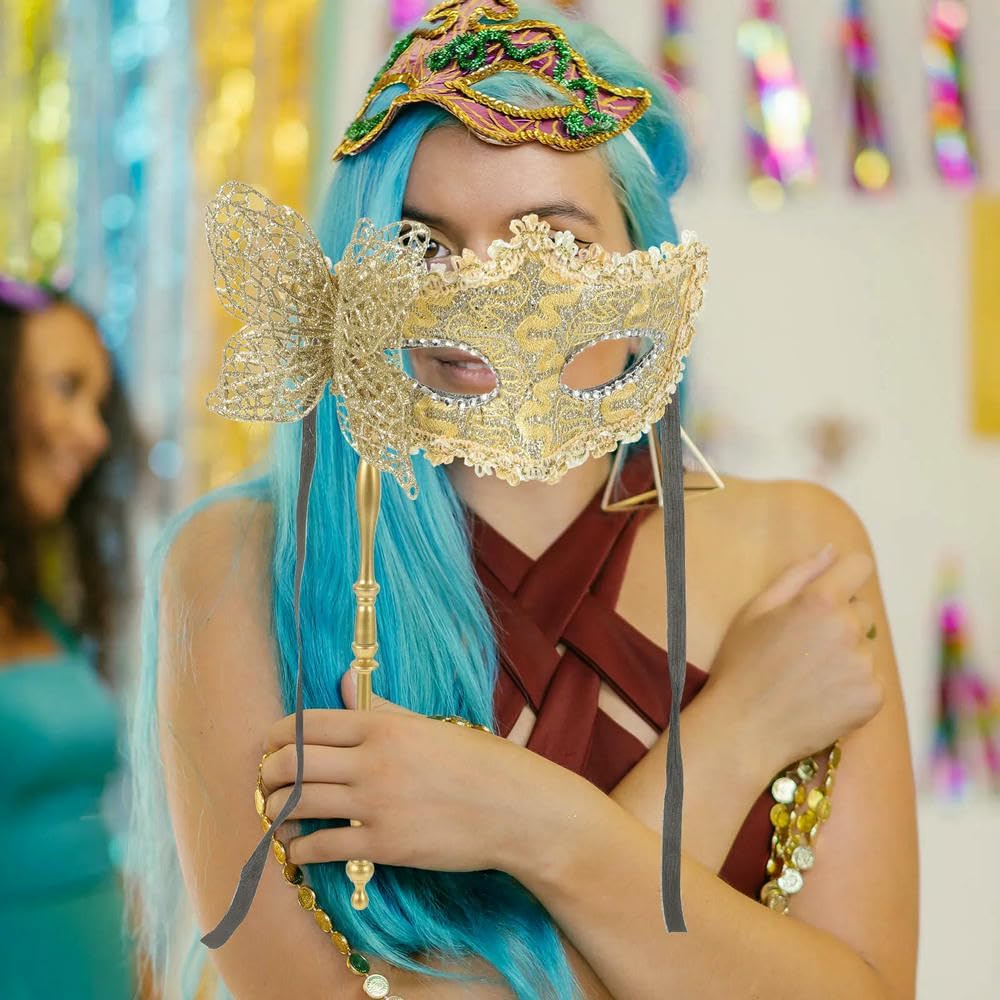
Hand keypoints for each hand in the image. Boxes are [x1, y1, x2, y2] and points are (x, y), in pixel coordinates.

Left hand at [260, 672, 595, 880]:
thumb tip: (342, 678)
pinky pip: (322, 846)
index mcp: (382, 725)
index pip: (306, 724)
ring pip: (298, 804)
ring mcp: (376, 803)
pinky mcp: (384, 844)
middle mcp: (371, 760)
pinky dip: (301, 850)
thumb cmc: (477, 762)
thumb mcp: (427, 725)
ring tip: (276, 818)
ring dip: (276, 813)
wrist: (515, 809)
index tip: (269, 750)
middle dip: (267, 776)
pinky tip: (300, 851)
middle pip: (292, 763)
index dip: (275, 738)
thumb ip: (379, 705)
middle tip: (266, 785)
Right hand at [703, 544, 884, 774]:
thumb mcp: (756, 610)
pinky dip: (852, 687)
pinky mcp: (873, 697)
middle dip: (841, 621)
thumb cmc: (742, 665)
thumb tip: (831, 551)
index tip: (833, 590)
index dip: (846, 575)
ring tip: (809, 678)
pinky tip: (821, 697)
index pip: (860, 566)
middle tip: (805, 647)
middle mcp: (848, 629)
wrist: (745, 729)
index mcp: (819, 601)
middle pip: (862, 611)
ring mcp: (863, 665)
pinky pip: (871, 680)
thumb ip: (798, 574)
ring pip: (865, 648)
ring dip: (846, 656)